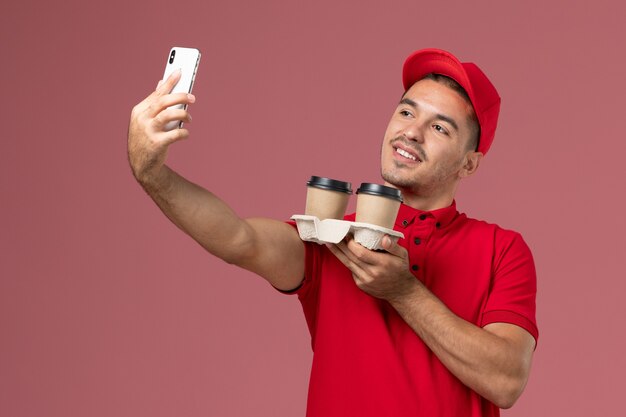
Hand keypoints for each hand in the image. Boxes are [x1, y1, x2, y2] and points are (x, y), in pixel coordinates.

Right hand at [127, 69, 195, 185]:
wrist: (142, 166)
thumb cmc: (147, 140)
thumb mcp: (145, 121)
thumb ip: (153, 104)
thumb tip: (160, 83)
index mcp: (139, 111)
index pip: (157, 93)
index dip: (169, 82)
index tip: (180, 71)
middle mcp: (141, 119)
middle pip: (163, 101)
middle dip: (180, 96)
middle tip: (193, 98)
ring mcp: (148, 131)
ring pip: (169, 114)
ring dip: (183, 114)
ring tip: (189, 118)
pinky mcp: (156, 144)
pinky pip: (175, 134)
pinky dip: (184, 133)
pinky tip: (185, 134)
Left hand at [327, 235, 418, 301]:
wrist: (400, 291)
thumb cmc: (401, 270)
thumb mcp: (403, 256)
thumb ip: (393, 246)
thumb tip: (384, 238)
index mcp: (382, 264)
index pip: (361, 253)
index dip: (351, 244)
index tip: (347, 234)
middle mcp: (372, 273)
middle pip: (351, 258)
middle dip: (340, 246)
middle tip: (332, 235)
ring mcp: (365, 280)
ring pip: (348, 264)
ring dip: (338, 253)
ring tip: (330, 243)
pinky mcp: (361, 285)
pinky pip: (352, 271)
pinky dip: (346, 261)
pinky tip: (340, 253)